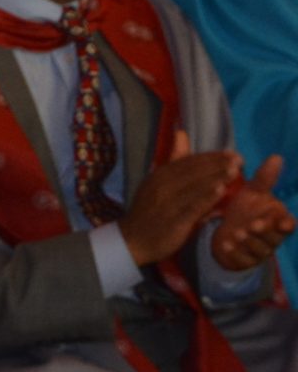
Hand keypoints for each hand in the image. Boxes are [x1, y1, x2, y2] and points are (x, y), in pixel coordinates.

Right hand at [121, 130, 243, 268]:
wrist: (133, 239)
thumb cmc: (150, 209)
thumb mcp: (157, 180)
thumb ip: (174, 159)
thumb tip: (182, 132)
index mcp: (160, 175)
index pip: (188, 162)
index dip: (210, 157)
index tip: (231, 153)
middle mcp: (162, 185)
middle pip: (193, 172)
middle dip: (216, 164)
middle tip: (238, 159)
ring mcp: (167, 202)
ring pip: (194, 187)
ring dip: (214, 177)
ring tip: (234, 171)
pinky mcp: (172, 220)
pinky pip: (191, 207)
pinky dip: (205, 198)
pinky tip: (220, 191)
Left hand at [212, 154, 294, 273]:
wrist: (227, 232)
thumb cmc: (245, 210)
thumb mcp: (253, 193)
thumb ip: (264, 179)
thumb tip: (276, 157)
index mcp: (276, 220)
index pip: (288, 225)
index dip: (286, 224)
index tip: (283, 221)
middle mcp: (271, 237)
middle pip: (273, 237)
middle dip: (264, 231)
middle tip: (253, 224)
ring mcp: (258, 250)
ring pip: (258, 249)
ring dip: (249, 241)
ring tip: (237, 233)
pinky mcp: (244, 260)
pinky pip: (241, 259)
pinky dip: (234, 253)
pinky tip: (225, 245)